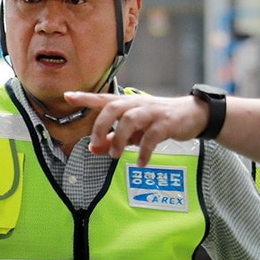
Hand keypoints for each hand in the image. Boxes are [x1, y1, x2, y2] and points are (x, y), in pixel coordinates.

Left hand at [64, 91, 208, 166]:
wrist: (191, 115)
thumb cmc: (157, 121)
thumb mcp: (133, 131)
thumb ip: (112, 138)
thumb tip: (92, 148)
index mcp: (126, 104)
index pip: (102, 98)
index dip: (84, 97)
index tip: (67, 96)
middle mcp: (136, 104)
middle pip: (113, 108)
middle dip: (101, 125)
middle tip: (96, 143)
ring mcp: (151, 112)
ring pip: (130, 119)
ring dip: (119, 139)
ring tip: (115, 155)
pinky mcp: (166, 123)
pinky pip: (152, 137)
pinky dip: (144, 152)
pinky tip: (140, 163)